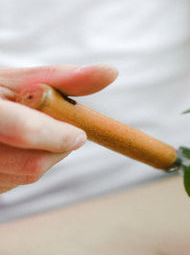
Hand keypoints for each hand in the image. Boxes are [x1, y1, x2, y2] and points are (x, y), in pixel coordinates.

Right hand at [0, 64, 116, 192]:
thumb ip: (62, 79)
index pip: (25, 131)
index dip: (58, 136)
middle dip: (55, 146)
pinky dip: (26, 164)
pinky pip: (18, 182)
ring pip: (29, 174)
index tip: (79, 135)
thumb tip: (110, 72)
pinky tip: (12, 147)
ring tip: (23, 132)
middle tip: (49, 126)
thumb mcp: (16, 80)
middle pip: (34, 163)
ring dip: (43, 154)